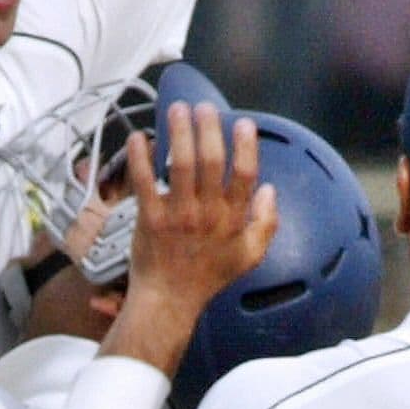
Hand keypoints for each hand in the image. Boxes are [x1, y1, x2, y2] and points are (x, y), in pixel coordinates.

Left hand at [128, 104, 277, 318]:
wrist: (169, 301)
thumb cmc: (207, 277)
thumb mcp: (249, 256)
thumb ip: (266, 223)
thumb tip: (270, 190)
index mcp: (232, 220)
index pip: (245, 176)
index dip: (246, 147)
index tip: (243, 124)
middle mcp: (207, 214)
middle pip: (212, 163)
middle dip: (208, 129)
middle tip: (204, 108)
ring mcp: (177, 215)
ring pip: (180, 166)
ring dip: (179, 133)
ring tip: (177, 110)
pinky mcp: (150, 218)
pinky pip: (145, 182)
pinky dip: (140, 158)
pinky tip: (138, 137)